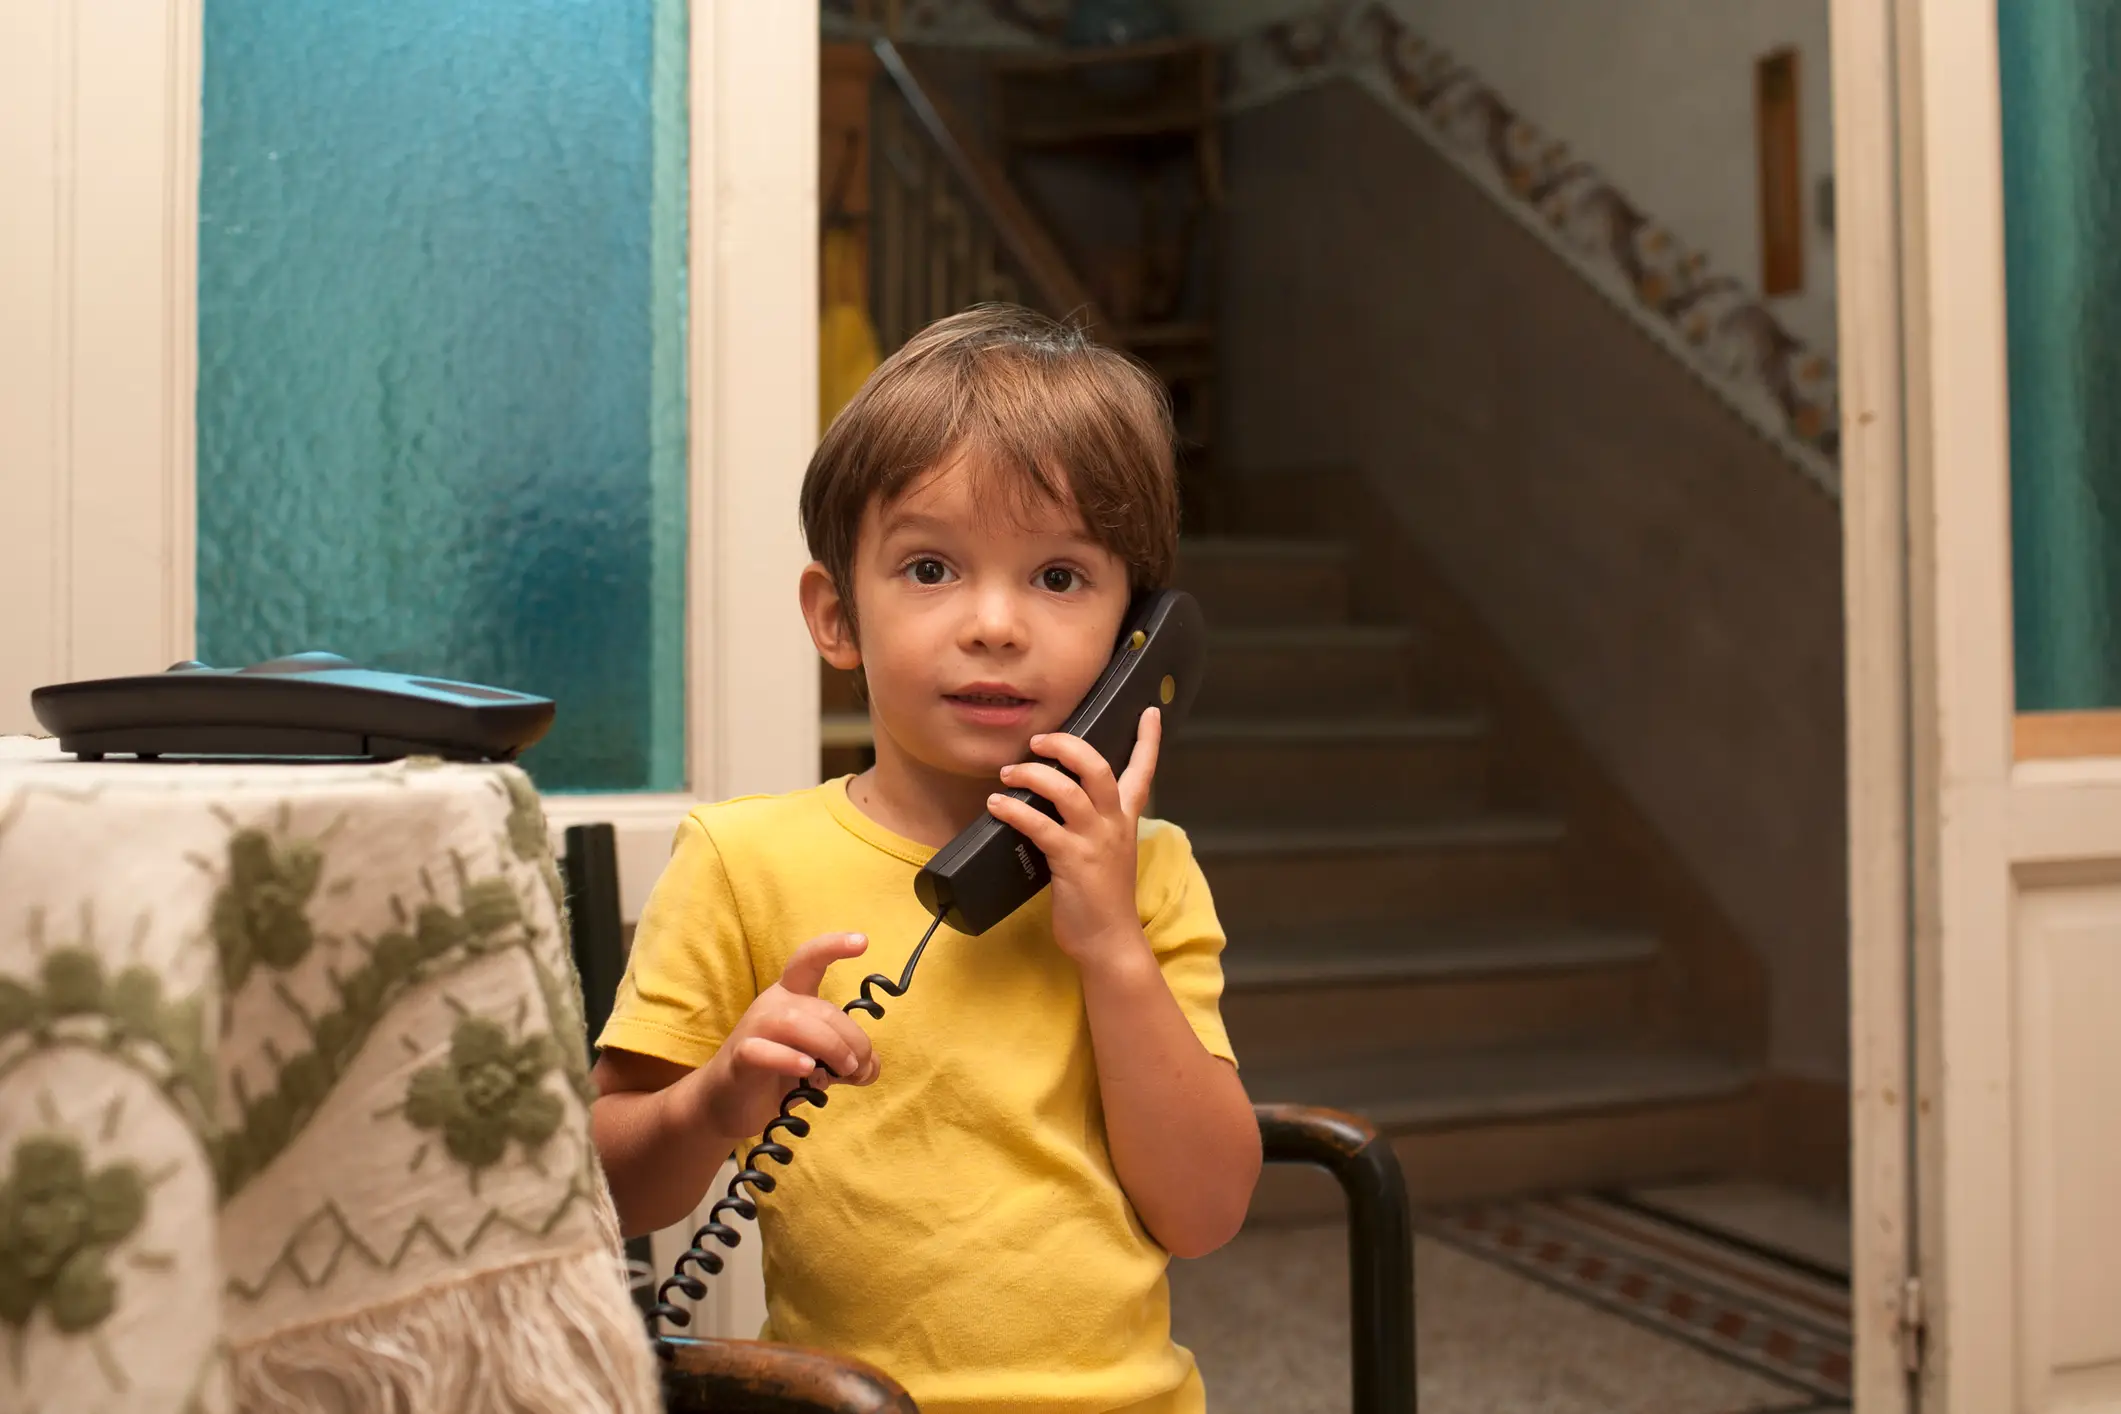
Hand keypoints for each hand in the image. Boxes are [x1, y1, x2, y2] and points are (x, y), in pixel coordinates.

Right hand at [683, 932, 880, 1139]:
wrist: (726, 1103)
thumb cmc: (778, 1075)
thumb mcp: (822, 1064)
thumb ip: (850, 1061)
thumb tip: (870, 1066)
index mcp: (793, 996)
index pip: (810, 960)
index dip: (833, 946)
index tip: (863, 941)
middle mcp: (773, 1005)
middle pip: (822, 1008)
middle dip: (852, 1039)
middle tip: (860, 1068)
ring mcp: (753, 1029)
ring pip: (795, 1022)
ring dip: (831, 1047)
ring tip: (844, 1071)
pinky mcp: (740, 1058)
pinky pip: (762, 1051)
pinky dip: (789, 1059)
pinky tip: (807, 1070)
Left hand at [988, 706, 1161, 965]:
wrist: (1109, 941)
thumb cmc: (1101, 899)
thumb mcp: (1106, 853)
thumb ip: (1091, 824)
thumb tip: (1054, 799)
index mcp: (1125, 820)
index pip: (1143, 772)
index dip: (1147, 740)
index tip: (1149, 711)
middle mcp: (1114, 825)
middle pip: (1098, 768)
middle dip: (1067, 746)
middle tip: (1039, 741)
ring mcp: (1094, 842)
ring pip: (1066, 790)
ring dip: (1032, 775)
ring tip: (1008, 773)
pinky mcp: (1071, 861)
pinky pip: (1039, 825)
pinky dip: (1013, 810)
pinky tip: (997, 805)